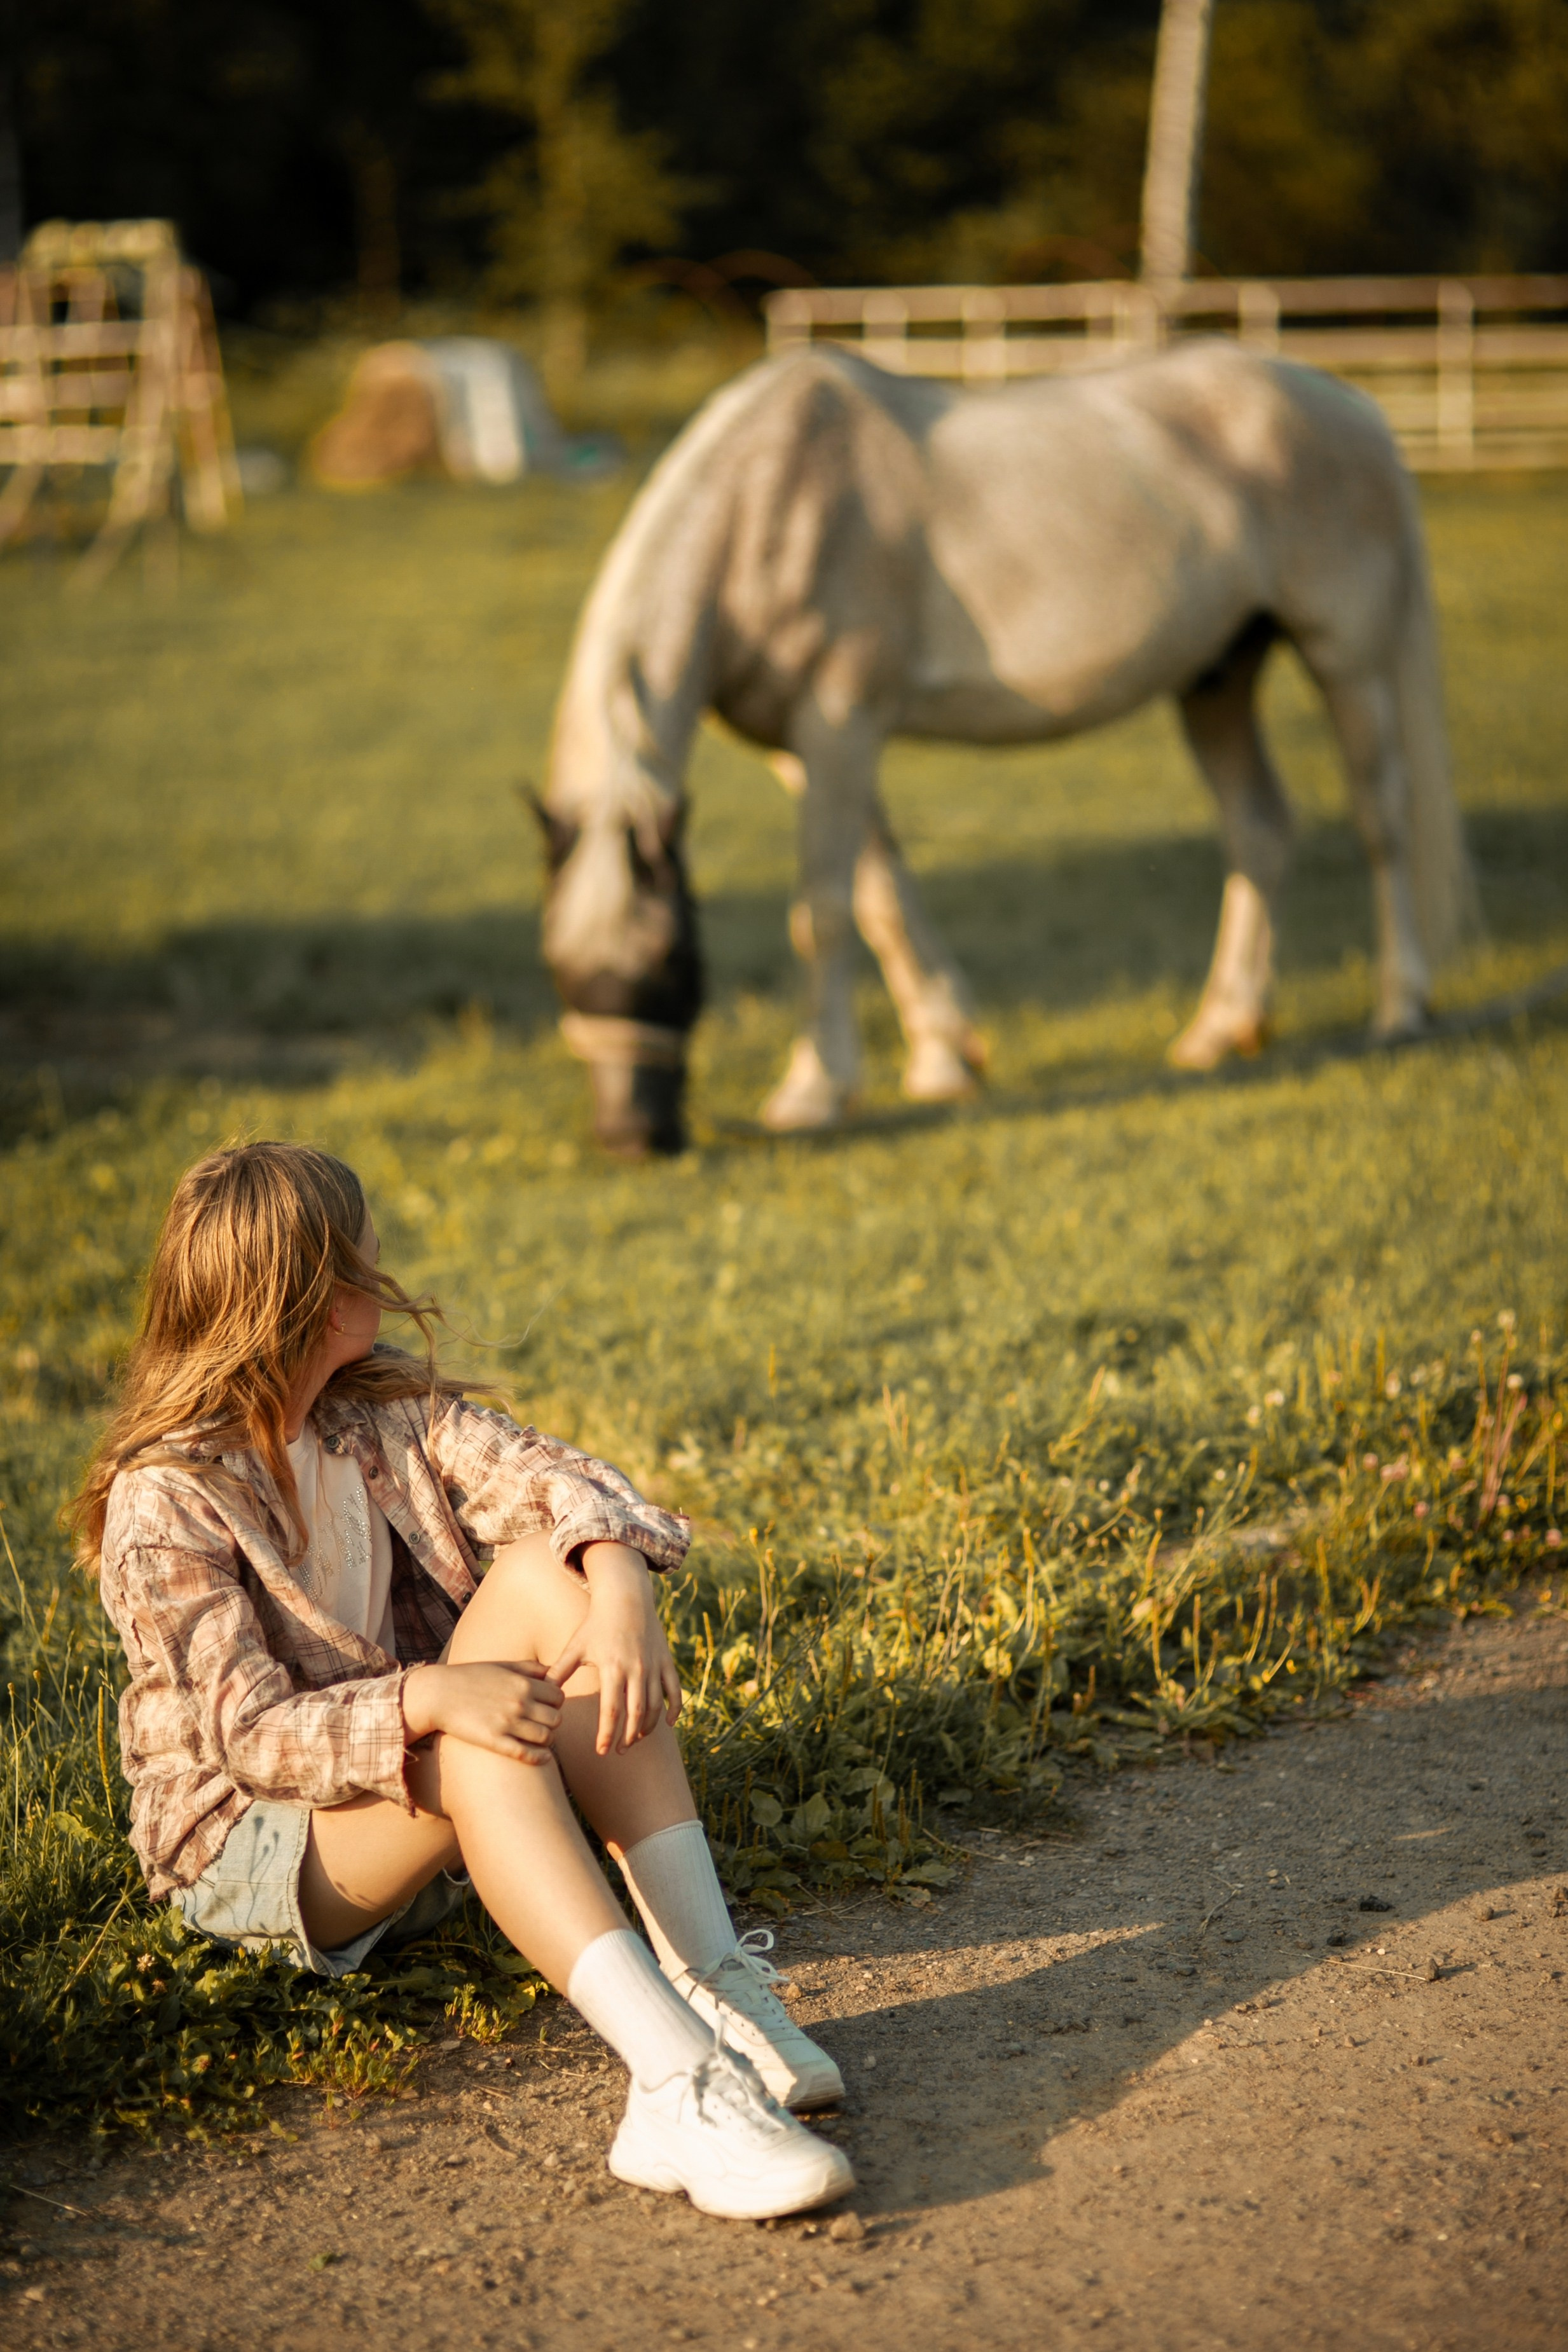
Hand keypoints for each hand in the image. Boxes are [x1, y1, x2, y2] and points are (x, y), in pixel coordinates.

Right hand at [401, 1659, 562, 1764]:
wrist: (438, 1694)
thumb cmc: (469, 1677)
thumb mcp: (500, 1665)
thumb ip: (528, 1667)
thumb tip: (551, 1672)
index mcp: (522, 1683)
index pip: (558, 1696)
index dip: (555, 1702)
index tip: (546, 1706)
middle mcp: (519, 1702)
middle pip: (556, 1718)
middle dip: (552, 1721)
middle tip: (542, 1723)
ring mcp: (508, 1723)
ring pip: (546, 1737)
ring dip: (547, 1739)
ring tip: (538, 1739)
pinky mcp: (495, 1741)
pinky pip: (527, 1754)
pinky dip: (540, 1757)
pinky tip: (543, 1757)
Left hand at [549, 1542, 682, 1755]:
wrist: (625, 1597)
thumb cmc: (596, 1623)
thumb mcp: (576, 1646)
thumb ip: (560, 1670)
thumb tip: (542, 1693)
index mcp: (613, 1667)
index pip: (612, 1711)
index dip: (607, 1734)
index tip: (601, 1751)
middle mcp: (637, 1669)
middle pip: (636, 1714)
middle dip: (628, 1737)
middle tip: (619, 1751)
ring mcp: (654, 1666)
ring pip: (655, 1706)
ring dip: (646, 1727)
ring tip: (635, 1739)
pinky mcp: (665, 1661)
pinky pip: (674, 1690)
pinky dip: (674, 1709)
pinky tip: (666, 1724)